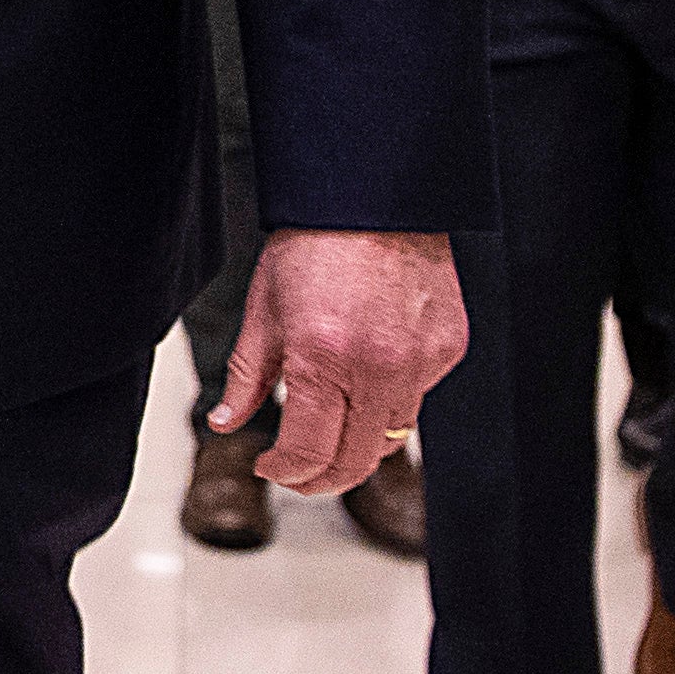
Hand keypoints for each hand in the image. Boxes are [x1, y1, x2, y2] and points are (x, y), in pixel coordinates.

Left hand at [210, 228, 465, 495]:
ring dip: (358, 441)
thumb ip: (246, 376)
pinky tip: (370, 370)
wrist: (376, 196)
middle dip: (322, 478)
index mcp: (324, 359)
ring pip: (391, 435)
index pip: (310, 453)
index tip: (273, 466)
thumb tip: (226, 422)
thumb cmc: (316, 243)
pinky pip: (418, 396)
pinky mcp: (447, 350)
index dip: (287, 471)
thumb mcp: (264, 309)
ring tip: (332, 423)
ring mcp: (420, 363)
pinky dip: (391, 397)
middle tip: (299, 471)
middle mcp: (379, 369)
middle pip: (355, 462)